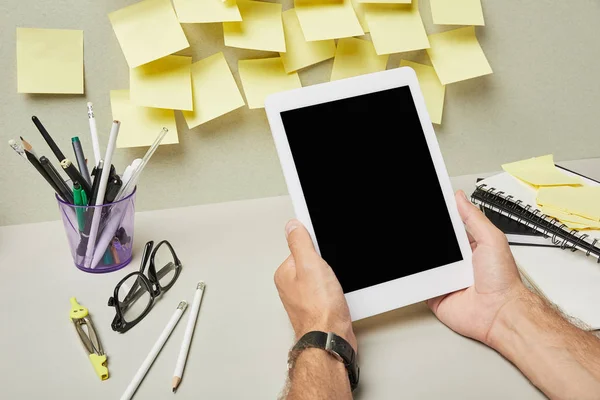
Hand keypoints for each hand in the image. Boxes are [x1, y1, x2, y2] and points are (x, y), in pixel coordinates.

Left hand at [275, 219, 356, 351]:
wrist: (331, 339)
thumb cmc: (319, 308)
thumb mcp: (310, 264)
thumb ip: (300, 242)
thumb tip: (292, 225)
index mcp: (284, 274)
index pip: (301, 250)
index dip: (316, 251)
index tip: (323, 258)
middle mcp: (291, 288)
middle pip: (312, 265)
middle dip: (325, 268)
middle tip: (329, 277)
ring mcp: (304, 301)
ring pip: (322, 281)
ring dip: (332, 283)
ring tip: (334, 290)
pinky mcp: (318, 310)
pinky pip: (328, 294)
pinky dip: (336, 294)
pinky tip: (338, 299)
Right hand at [427, 191, 528, 344]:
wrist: (499, 313)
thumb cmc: (503, 281)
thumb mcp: (492, 240)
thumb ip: (474, 218)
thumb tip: (460, 198)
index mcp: (469, 246)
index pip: (448, 226)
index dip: (439, 217)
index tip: (429, 205)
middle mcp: (457, 261)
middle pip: (435, 244)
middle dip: (427, 239)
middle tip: (417, 228)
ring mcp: (445, 277)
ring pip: (424, 262)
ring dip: (422, 259)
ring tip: (427, 257)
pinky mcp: (435, 293)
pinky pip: (420, 282)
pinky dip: (415, 277)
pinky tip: (419, 270)